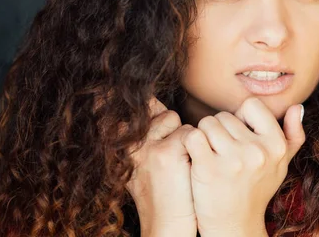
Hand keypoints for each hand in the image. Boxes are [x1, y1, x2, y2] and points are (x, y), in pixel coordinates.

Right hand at [125, 96, 196, 236]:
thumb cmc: (162, 196)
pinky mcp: (166, 153)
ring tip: (180, 166)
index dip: (135, 101)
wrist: (167, 228)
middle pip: (159, 112)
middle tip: (171, 156)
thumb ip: (144, 136)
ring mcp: (147, 147)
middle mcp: (130, 144)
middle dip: (172, 127)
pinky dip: (197, 149)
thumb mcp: (142, 165)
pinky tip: (189, 169)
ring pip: (176, 120)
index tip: (124, 94)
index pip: (126, 111)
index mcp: (122, 148)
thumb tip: (151, 103)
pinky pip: (191, 133)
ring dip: (186, 138)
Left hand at [182, 97, 305, 236]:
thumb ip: (294, 135)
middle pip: (225, 115)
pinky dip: (191, 144)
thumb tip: (298, 107)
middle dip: (220, 130)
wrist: (235, 227)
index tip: (239, 136)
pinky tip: (197, 157)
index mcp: (277, 145)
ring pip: (207, 123)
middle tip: (223, 152)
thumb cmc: (257, 190)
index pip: (251, 104)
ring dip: (204, 136)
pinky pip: (193, 136)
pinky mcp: (208, 169)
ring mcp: (233, 160)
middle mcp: (257, 151)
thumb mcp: (282, 164)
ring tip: (211, 155)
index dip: (241, 117)